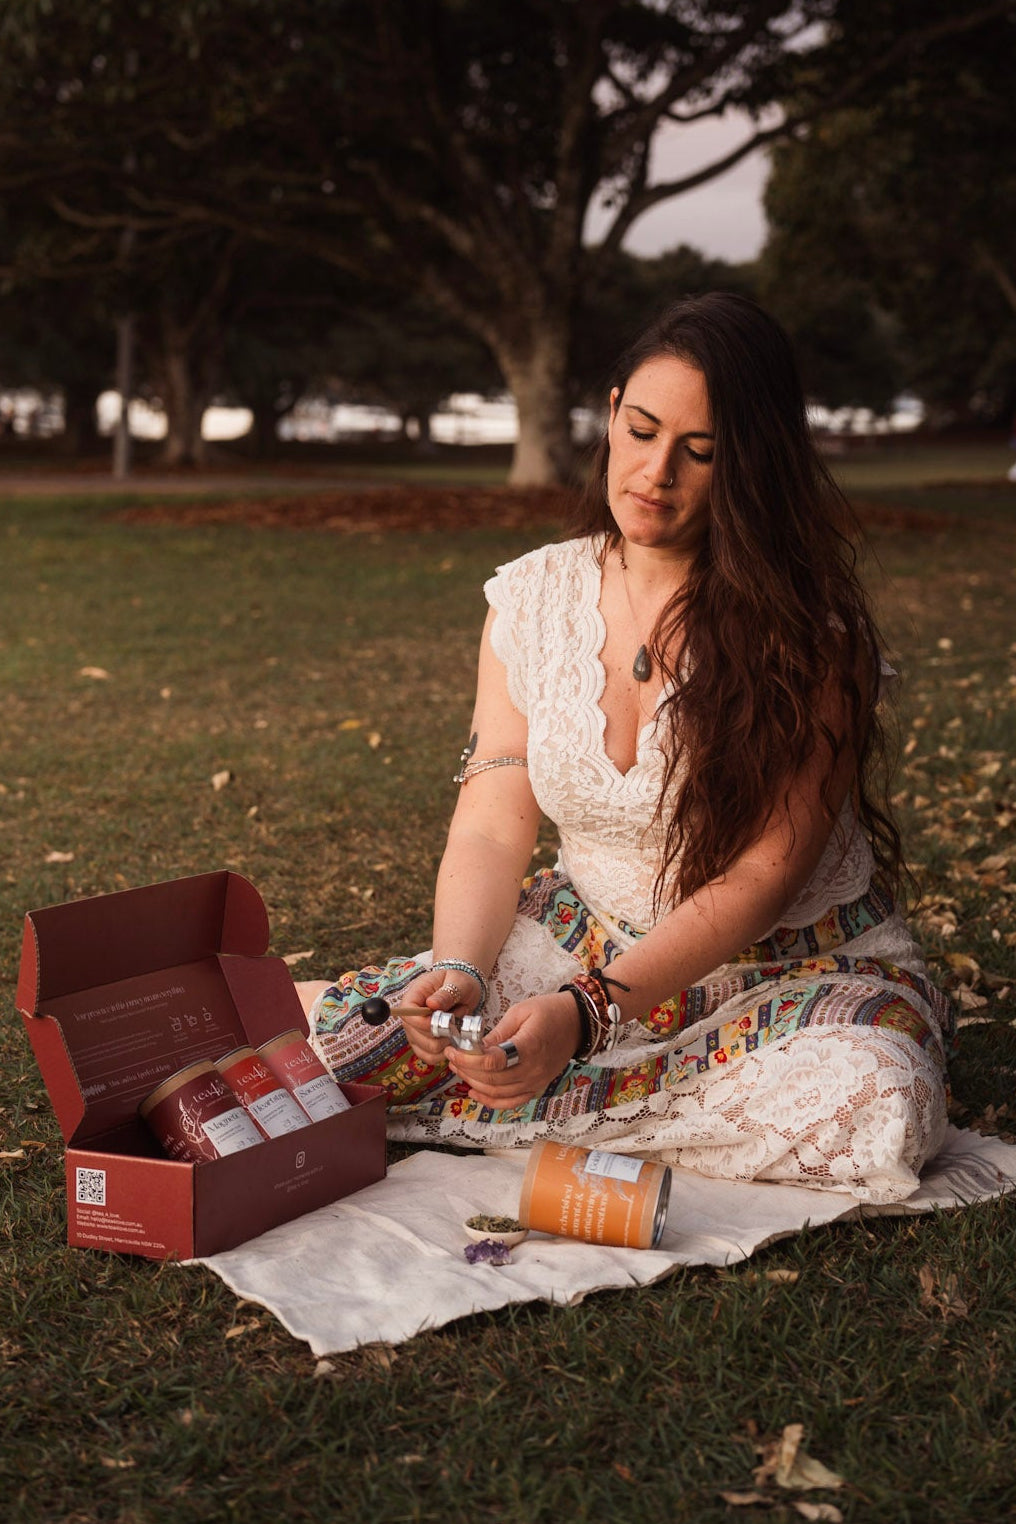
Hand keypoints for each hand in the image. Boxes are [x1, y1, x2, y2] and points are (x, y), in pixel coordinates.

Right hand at [398, 965, 483, 1067]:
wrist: (463, 989)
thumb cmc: (459, 982)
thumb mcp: (457, 982)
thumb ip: (446, 994)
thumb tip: (432, 1004)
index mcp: (414, 997)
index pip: (408, 1015)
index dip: (424, 1023)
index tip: (444, 1022)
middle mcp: (410, 1017)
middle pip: (416, 1035)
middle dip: (441, 1032)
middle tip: (457, 1018)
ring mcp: (415, 1032)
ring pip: (426, 1049)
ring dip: (446, 1041)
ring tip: (456, 1025)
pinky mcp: (424, 1044)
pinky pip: (430, 1057)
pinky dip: (445, 1052)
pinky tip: (454, 1039)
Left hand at [445, 991, 580, 1108]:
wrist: (578, 1022)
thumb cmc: (549, 1011)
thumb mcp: (520, 1012)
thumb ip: (497, 1033)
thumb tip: (474, 1047)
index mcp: (529, 1046)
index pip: (493, 1062)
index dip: (468, 1059)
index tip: (453, 1050)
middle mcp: (534, 1069)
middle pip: (492, 1079)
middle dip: (467, 1070)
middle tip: (452, 1057)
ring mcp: (537, 1081)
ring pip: (498, 1093)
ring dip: (474, 1083)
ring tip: (460, 1069)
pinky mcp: (537, 1086)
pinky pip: (512, 1101)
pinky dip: (492, 1101)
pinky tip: (476, 1092)